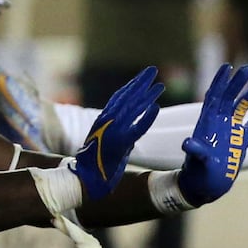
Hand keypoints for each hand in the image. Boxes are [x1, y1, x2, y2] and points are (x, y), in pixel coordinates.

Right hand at [72, 66, 162, 199]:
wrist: (86, 177)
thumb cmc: (97, 162)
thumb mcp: (108, 141)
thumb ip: (120, 131)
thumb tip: (135, 125)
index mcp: (102, 119)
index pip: (118, 97)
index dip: (131, 85)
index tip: (143, 76)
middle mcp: (107, 121)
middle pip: (126, 97)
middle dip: (140, 82)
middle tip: (153, 70)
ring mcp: (113, 131)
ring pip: (132, 109)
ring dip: (147, 96)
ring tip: (161, 86)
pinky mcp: (120, 143)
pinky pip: (136, 128)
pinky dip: (146, 118)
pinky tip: (156, 108)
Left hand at [176, 63, 247, 205]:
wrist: (205, 187)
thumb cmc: (197, 175)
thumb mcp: (196, 163)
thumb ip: (196, 152)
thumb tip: (187, 143)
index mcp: (207, 124)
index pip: (213, 97)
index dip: (219, 82)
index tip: (227, 67)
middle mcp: (219, 123)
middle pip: (229, 97)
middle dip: (237, 83)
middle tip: (246, 68)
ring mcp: (231, 131)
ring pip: (242, 107)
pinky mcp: (242, 141)